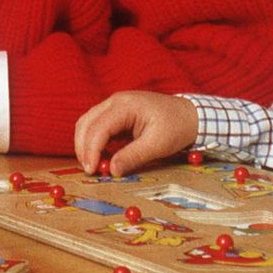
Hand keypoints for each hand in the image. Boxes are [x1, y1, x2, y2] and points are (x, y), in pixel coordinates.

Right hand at [73, 90, 197, 175]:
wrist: (190, 115)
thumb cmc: (177, 126)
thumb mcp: (157, 144)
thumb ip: (133, 157)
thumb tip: (112, 171)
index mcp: (125, 105)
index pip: (98, 128)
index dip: (91, 150)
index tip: (92, 171)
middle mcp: (115, 101)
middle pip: (86, 123)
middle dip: (83, 148)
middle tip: (89, 170)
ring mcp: (114, 105)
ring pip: (87, 123)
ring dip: (85, 144)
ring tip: (92, 165)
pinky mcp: (116, 113)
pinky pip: (96, 125)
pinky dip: (93, 141)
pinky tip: (99, 156)